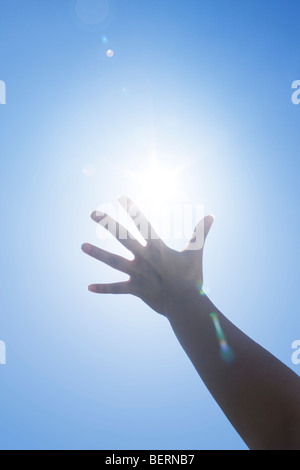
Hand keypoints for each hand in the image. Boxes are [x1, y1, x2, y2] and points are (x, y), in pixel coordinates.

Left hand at [82, 196, 213, 316]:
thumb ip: (201, 233)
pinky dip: (104, 289)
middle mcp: (143, 258)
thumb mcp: (196, 253)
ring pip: (114, 261)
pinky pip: (117, 289)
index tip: (120, 197)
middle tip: (92, 213)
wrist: (185, 304)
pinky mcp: (135, 289)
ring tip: (82, 246)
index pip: (143, 224)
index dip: (132, 209)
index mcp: (157, 248)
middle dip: (107, 224)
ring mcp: (137, 274)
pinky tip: (89, 287)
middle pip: (122, 237)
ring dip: (98, 253)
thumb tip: (212, 216)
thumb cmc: (191, 278)